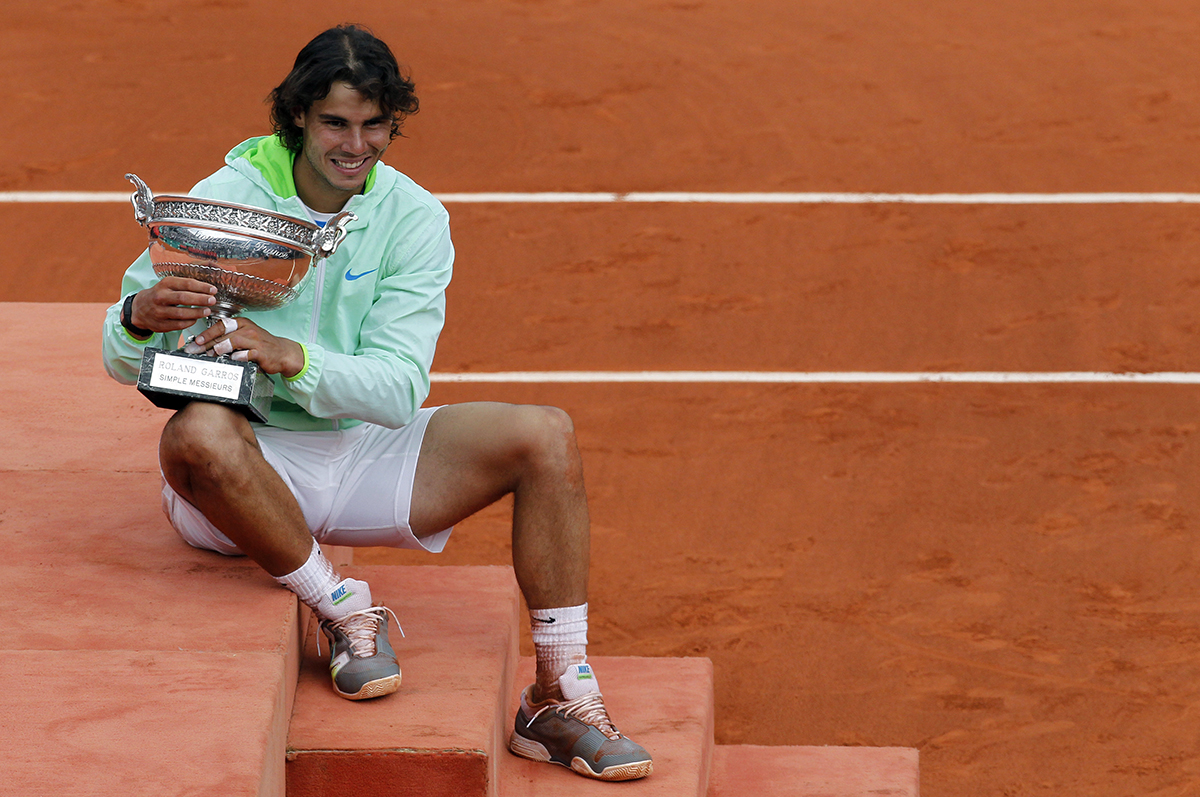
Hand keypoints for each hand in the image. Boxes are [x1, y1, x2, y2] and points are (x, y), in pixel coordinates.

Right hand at [130, 277, 216, 332]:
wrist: (139, 308)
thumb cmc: (160, 295)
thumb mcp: (169, 285)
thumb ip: (185, 286)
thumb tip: (207, 290)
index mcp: (165, 284)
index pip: (186, 284)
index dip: (202, 287)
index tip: (213, 290)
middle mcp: (160, 297)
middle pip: (183, 298)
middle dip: (201, 299)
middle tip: (212, 301)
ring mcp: (159, 311)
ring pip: (181, 313)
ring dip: (196, 313)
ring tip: (207, 311)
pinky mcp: (160, 324)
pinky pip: (178, 325)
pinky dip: (189, 322)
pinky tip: (195, 319)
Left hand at [186, 316, 305, 378]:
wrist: (282, 352)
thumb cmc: (260, 345)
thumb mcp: (244, 336)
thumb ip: (227, 339)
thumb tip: (205, 346)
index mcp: (242, 323)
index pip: (221, 325)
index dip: (207, 333)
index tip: (196, 341)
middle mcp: (248, 329)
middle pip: (224, 335)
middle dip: (207, 344)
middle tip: (195, 351)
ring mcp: (255, 340)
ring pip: (234, 341)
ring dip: (220, 348)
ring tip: (211, 355)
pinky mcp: (261, 352)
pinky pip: (246, 354)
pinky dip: (238, 357)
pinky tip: (232, 360)